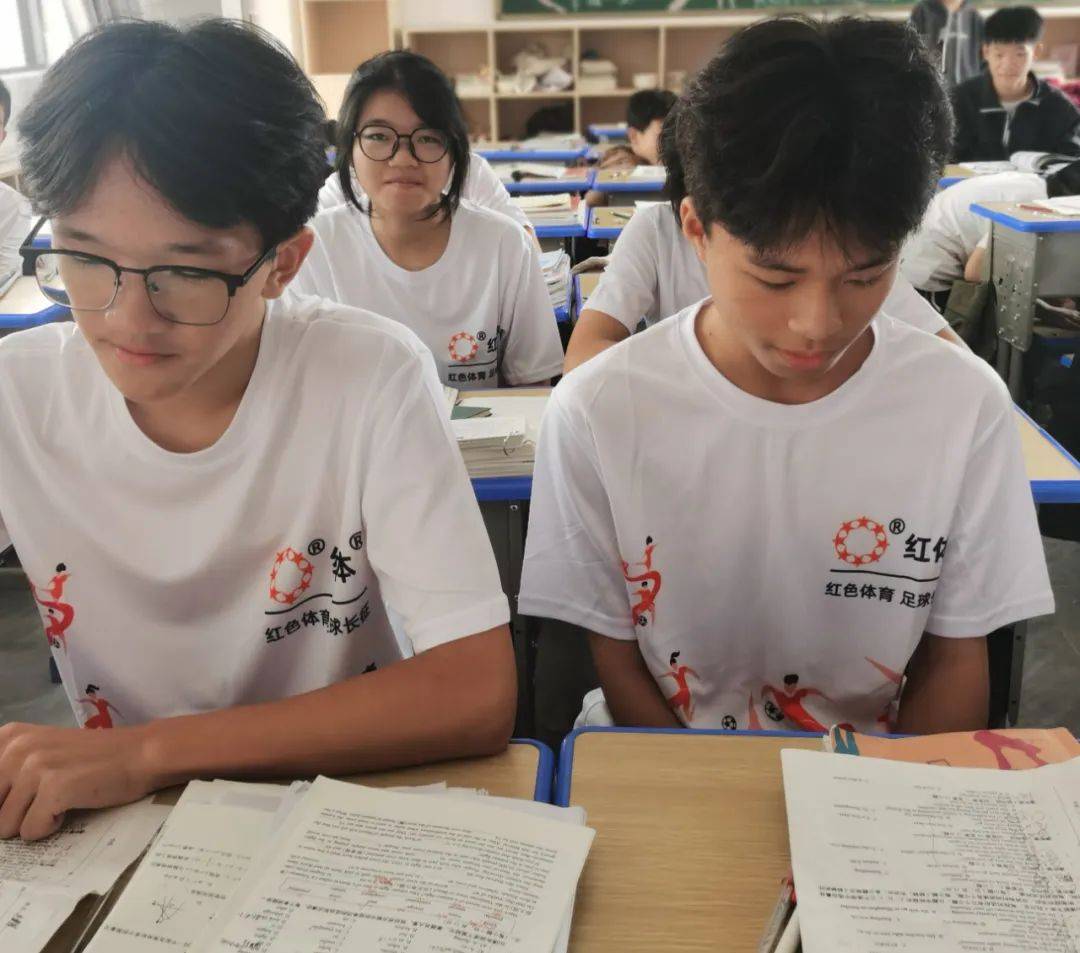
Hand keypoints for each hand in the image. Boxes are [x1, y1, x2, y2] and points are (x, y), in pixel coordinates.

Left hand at [0, 722, 155, 840]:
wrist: (139, 754)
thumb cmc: (92, 758)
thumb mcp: (41, 753)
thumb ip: (7, 773)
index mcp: (9, 737)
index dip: (1, 801)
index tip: (19, 798)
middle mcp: (17, 748)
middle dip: (14, 814)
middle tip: (45, 798)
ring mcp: (35, 767)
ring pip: (5, 827)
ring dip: (33, 821)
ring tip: (60, 800)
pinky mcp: (55, 788)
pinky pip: (32, 832)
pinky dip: (51, 827)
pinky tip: (70, 806)